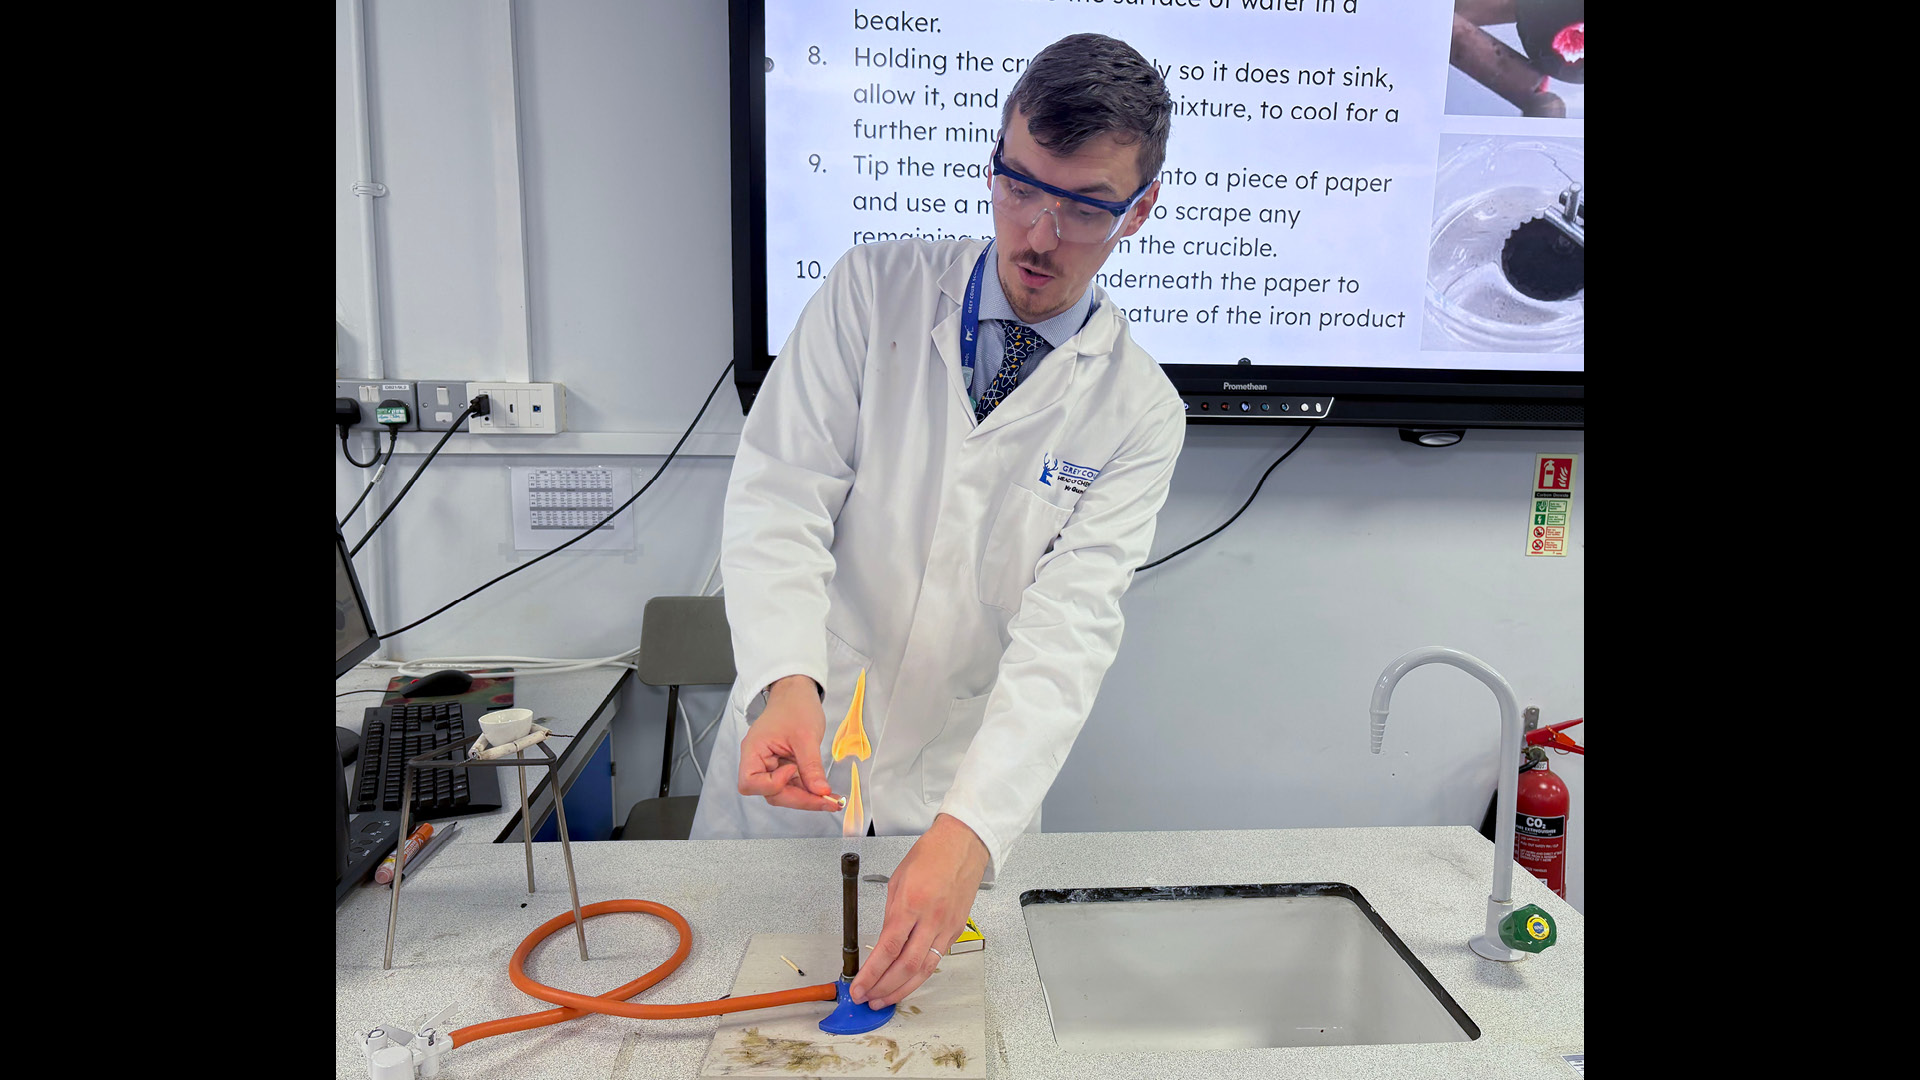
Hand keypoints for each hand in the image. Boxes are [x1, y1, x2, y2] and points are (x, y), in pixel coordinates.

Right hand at [736, 675, 838, 810]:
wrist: (797, 692)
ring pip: (784, 793)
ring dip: (806, 798)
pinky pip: (793, 785)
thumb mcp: (806, 736)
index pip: (750, 783)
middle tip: (825, 801)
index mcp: (753, 750)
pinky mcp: (784, 766)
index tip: (792, 771)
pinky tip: (825, 792)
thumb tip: (820, 792)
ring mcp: (771, 765)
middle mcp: (758, 761)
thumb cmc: (795, 706)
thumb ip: (811, 766)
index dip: (771, 784)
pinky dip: (809, 790)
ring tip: (830, 800)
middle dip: (798, 798)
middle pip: (770, 793)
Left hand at [850, 814, 988, 1008]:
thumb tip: (882, 943)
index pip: (887, 949)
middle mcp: (931, 919)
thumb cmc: (930, 855)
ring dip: (902, 989)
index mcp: (911, 903)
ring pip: (924, 970)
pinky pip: (936, 959)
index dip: (871, 974)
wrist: (963, 845)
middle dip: (883, 988)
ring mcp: (946, 927)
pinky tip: (907, 982)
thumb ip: (890, 914)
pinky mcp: (957, 930)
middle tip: (868, 998)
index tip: (859, 986)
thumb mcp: (897, 881)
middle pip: (906, 966)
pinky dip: (920, 975)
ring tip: (884, 999)